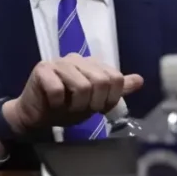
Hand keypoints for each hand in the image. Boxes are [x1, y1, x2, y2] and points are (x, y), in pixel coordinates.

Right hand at [3, 54, 143, 132]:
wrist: (36, 116)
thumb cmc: (66, 107)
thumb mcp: (96, 101)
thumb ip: (116, 90)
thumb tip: (140, 80)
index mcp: (92, 64)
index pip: (116, 77)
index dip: (111, 98)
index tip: (100, 108)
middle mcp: (77, 59)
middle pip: (101, 81)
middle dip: (94, 103)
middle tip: (82, 109)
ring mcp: (59, 62)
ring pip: (82, 86)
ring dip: (76, 105)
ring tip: (68, 107)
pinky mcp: (43, 69)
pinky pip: (59, 90)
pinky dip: (59, 104)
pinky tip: (54, 104)